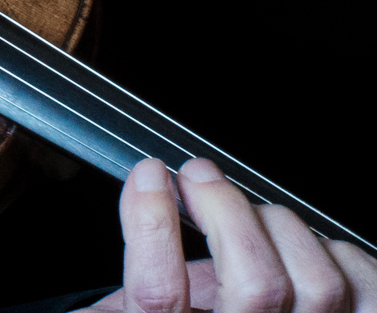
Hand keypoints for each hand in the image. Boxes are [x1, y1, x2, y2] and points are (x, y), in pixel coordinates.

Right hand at [89, 158, 375, 311]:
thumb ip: (135, 266)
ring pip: (317, 284)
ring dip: (280, 227)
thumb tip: (123, 204)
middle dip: (227, 211)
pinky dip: (339, 253)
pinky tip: (307, 248)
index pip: (160, 296)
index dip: (151, 226)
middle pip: (257, 286)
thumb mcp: (140, 308)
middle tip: (199, 176)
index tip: (150, 175)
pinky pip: (365, 287)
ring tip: (251, 217)